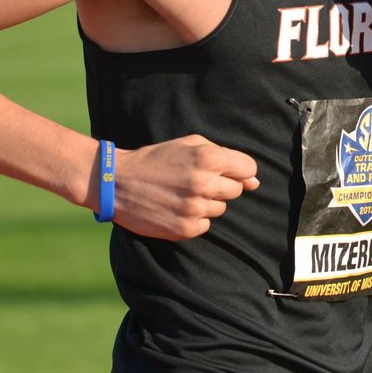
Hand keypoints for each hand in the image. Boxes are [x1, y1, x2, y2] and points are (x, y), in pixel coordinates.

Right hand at [110, 135, 258, 240]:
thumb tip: (254, 181)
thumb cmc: (155, 159)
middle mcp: (204, 183)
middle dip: (221, 186)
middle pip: (236, 190)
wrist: (117, 182)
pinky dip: (194, 219)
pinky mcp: (185, 228)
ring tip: (181, 193)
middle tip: (194, 181)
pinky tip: (175, 208)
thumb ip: (224, 155)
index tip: (226, 172)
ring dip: (206, 203)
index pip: (248, 168)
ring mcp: (195, 208)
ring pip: (221, 209)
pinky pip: (205, 225)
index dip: (239, 170)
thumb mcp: (187, 144)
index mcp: (208, 158)